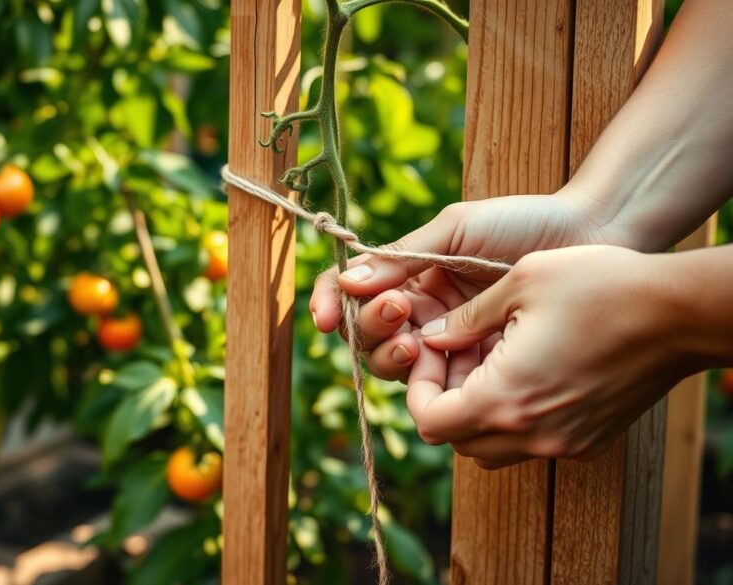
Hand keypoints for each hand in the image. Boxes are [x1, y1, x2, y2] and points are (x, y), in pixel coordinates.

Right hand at [310, 191, 606, 380]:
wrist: (592, 237)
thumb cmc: (523, 222)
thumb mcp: (456, 230)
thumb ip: (402, 257)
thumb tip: (347, 281)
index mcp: (408, 273)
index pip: (351, 291)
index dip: (329, 304)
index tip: (326, 319)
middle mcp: (421, 309)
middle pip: (366, 334)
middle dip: (370, 328)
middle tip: (400, 312)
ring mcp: (449, 341)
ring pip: (396, 364)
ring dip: (392, 356)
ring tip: (413, 342)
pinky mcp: (480, 368)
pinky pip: (442, 384)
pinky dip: (431, 380)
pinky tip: (443, 365)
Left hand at [410, 245, 692, 468]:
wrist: (679, 313)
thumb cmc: (600, 287)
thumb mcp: (519, 283)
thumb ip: (465, 318)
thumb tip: (433, 338)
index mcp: (504, 400)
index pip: (430, 422)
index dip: (418, 387)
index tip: (431, 352)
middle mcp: (531, 435)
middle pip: (457, 441)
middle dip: (443, 400)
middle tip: (457, 355)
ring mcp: (563, 444)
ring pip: (491, 448)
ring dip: (476, 411)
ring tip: (489, 360)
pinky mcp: (588, 441)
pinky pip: (530, 443)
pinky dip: (514, 417)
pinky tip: (526, 370)